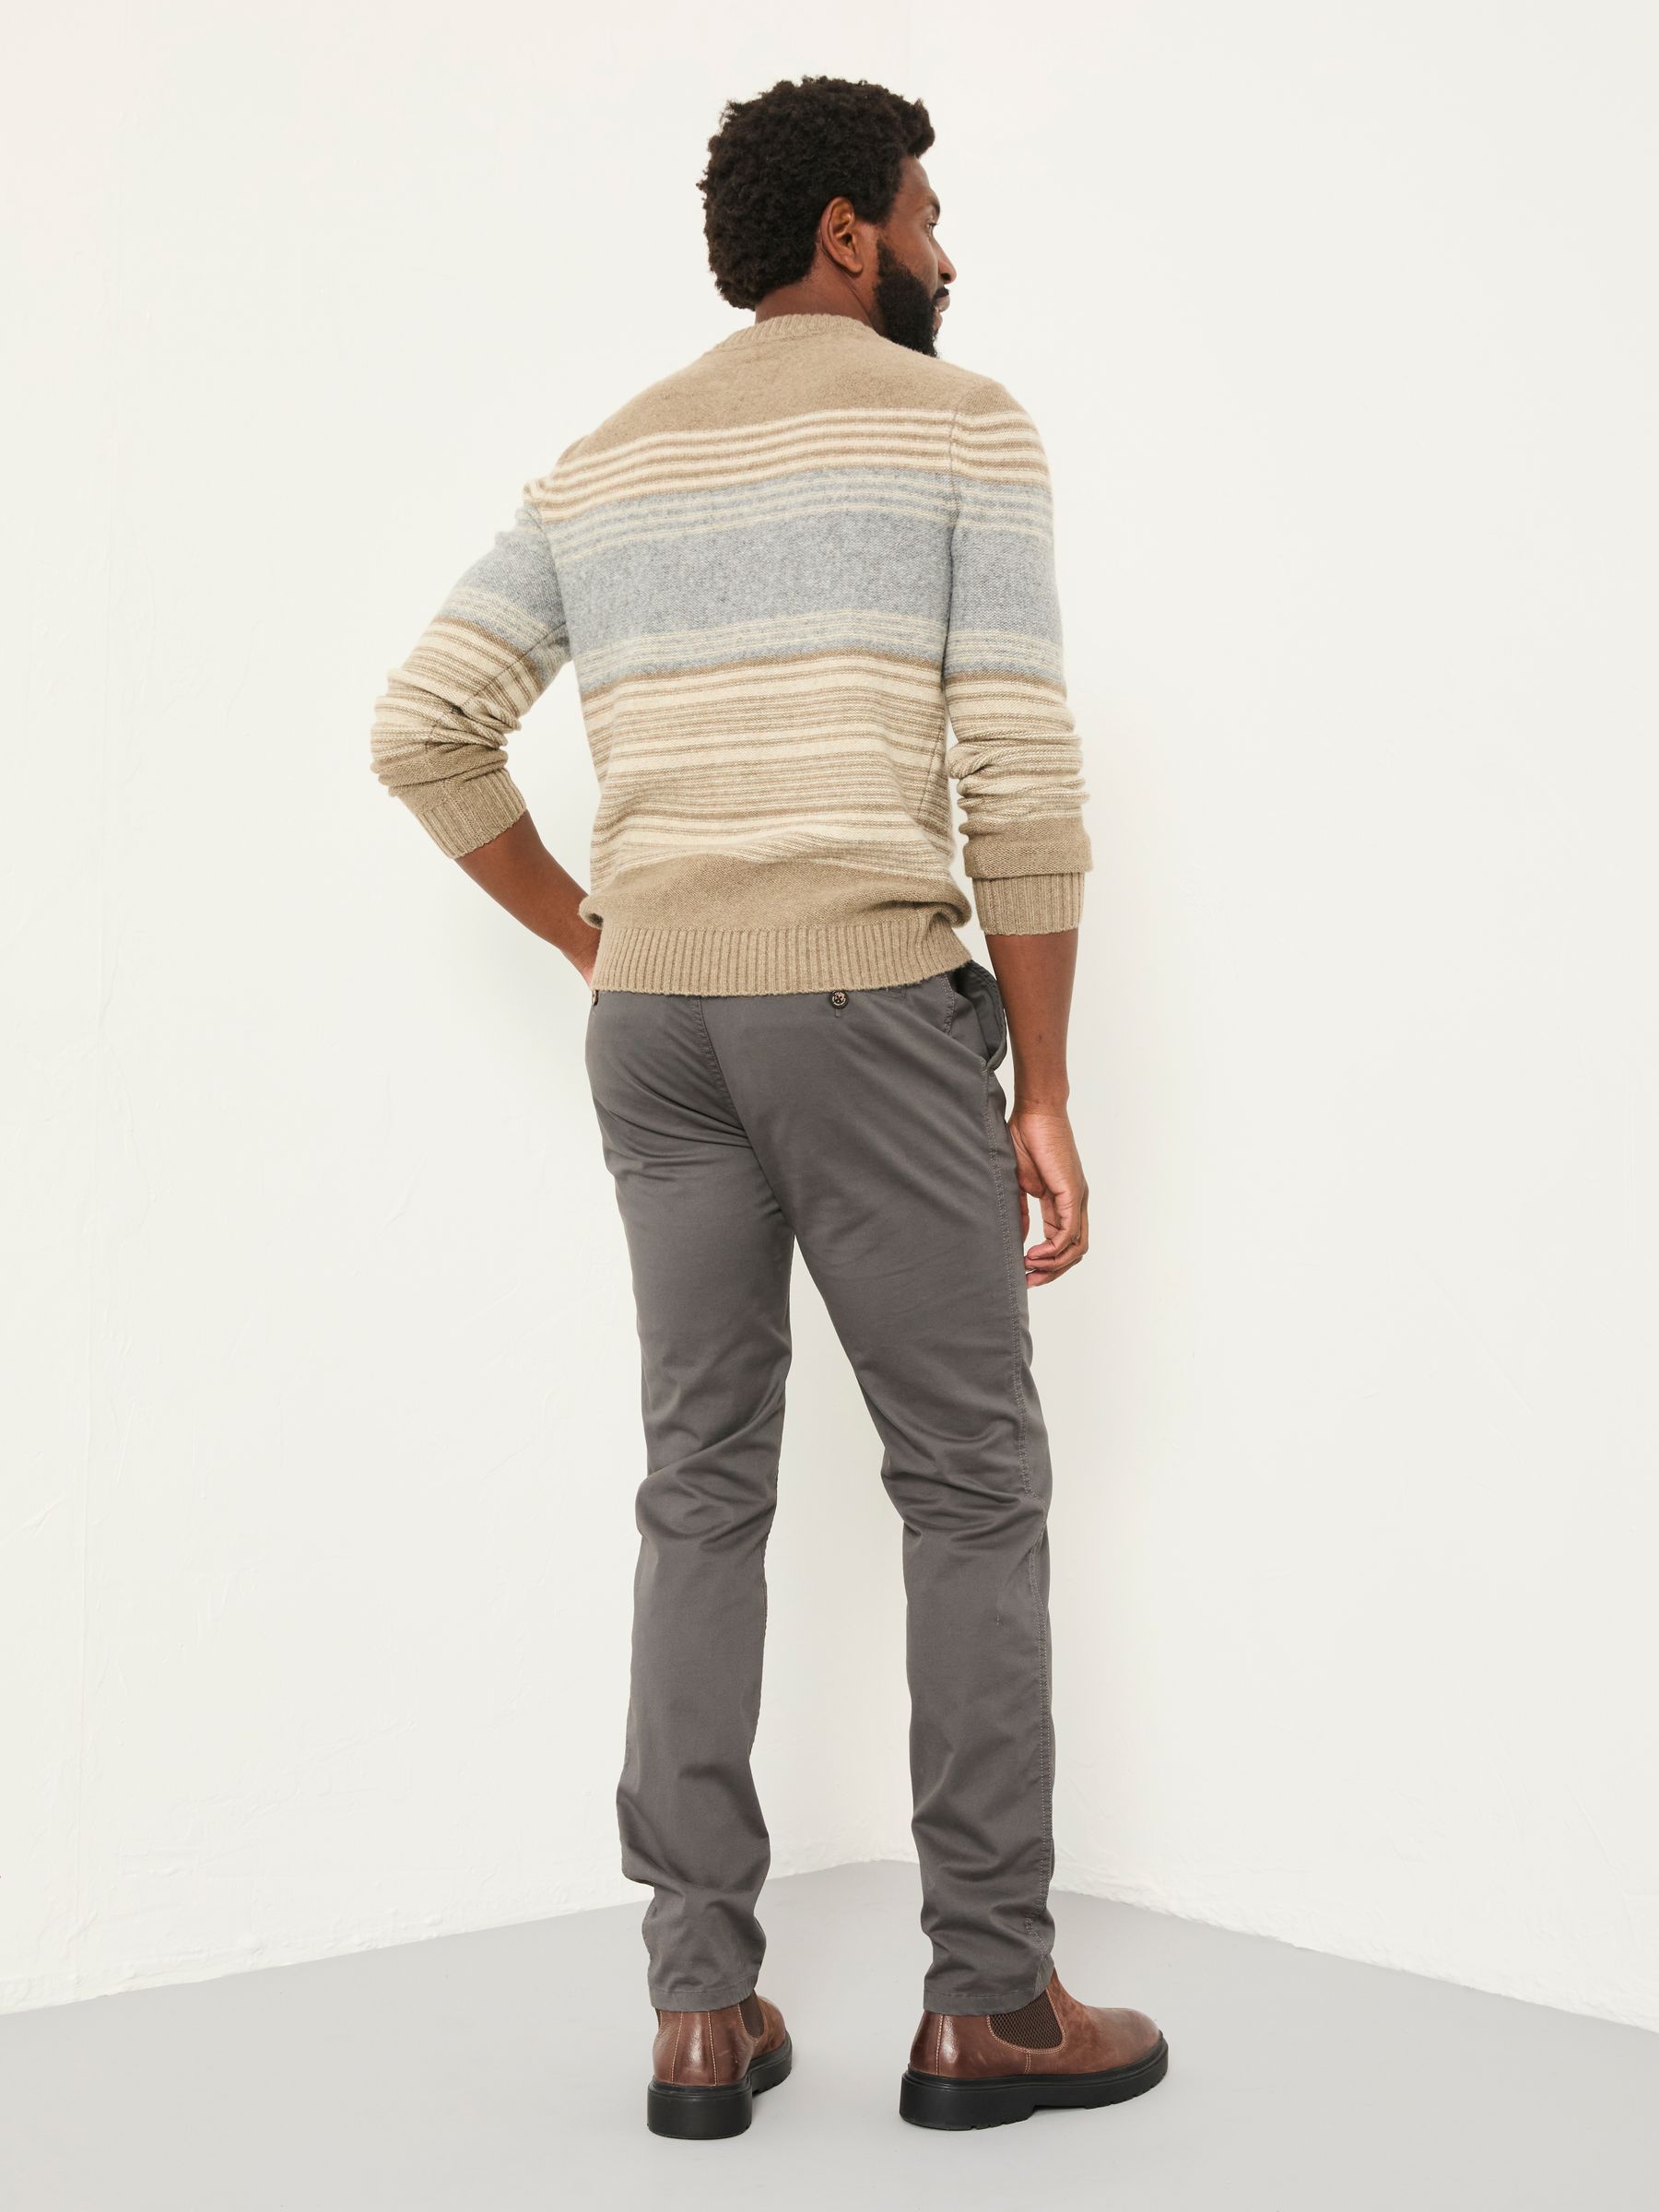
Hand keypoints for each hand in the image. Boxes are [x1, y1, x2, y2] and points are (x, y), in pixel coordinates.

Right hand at [1008, 1105, 1088, 1285]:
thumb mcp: (1019, 1183)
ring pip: (1077, 1246)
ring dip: (1054, 1264)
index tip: (1024, 1272)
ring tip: (1029, 1269)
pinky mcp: (1072, 1191)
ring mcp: (1077, 1197)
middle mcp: (1075, 1202)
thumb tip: (1020, 1240)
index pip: (1063, 1242)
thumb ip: (1022, 1212)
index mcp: (1062, 1200)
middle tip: (1029, 1282)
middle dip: (1053, 1272)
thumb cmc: (1025, 1137)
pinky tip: (1033, 1253)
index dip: (1047, 1262)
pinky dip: (1053, 1248)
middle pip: (1075, 1251)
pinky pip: (1069, 1230)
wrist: (1034, 1111)